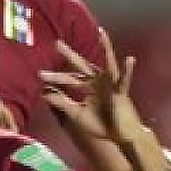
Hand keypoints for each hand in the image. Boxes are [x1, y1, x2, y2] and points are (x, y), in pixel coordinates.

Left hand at [39, 30, 142, 144]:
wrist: (120, 137)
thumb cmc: (100, 125)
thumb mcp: (76, 114)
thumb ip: (62, 103)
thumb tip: (43, 93)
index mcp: (87, 86)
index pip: (68, 79)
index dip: (55, 78)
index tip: (40, 75)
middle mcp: (98, 81)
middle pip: (82, 66)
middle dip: (70, 55)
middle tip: (56, 43)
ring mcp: (111, 84)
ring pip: (108, 63)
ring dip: (106, 48)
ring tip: (101, 33)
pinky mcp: (121, 92)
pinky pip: (125, 80)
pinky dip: (128, 70)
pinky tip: (130, 59)